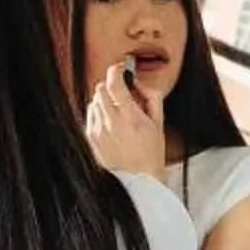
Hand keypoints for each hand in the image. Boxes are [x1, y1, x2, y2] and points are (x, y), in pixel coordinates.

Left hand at [85, 62, 166, 179]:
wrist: (140, 179)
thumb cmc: (151, 153)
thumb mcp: (159, 122)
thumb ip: (150, 96)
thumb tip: (137, 82)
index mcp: (131, 118)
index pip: (114, 82)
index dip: (116, 70)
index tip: (120, 70)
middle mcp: (112, 124)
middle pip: (101, 89)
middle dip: (112, 87)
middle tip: (123, 94)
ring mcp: (98, 132)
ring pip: (94, 101)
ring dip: (106, 101)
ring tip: (119, 113)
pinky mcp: (91, 139)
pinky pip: (90, 115)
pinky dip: (99, 114)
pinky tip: (111, 124)